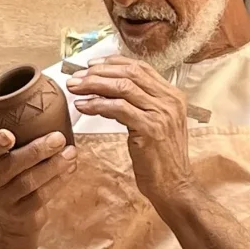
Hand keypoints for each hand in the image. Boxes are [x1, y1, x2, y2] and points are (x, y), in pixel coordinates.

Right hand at [0, 130, 76, 238]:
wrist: (11, 218)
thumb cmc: (11, 179)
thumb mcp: (4, 160)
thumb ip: (17, 142)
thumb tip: (46, 112)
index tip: (8, 134)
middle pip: (11, 166)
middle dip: (36, 151)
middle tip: (58, 138)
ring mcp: (3, 201)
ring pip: (28, 182)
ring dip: (53, 166)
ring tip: (70, 153)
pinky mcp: (21, 213)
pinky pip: (41, 196)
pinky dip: (58, 181)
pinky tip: (69, 168)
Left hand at [67, 55, 192, 203]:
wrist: (174, 185)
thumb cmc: (160, 160)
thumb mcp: (155, 125)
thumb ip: (141, 105)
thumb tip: (109, 90)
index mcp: (173, 95)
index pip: (141, 68)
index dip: (114, 63)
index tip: (91, 65)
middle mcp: (170, 100)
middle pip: (130, 73)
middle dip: (99, 72)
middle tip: (76, 77)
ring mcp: (161, 113)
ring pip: (123, 87)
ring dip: (94, 85)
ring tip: (74, 88)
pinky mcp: (150, 128)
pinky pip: (118, 108)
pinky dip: (97, 105)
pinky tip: (83, 106)